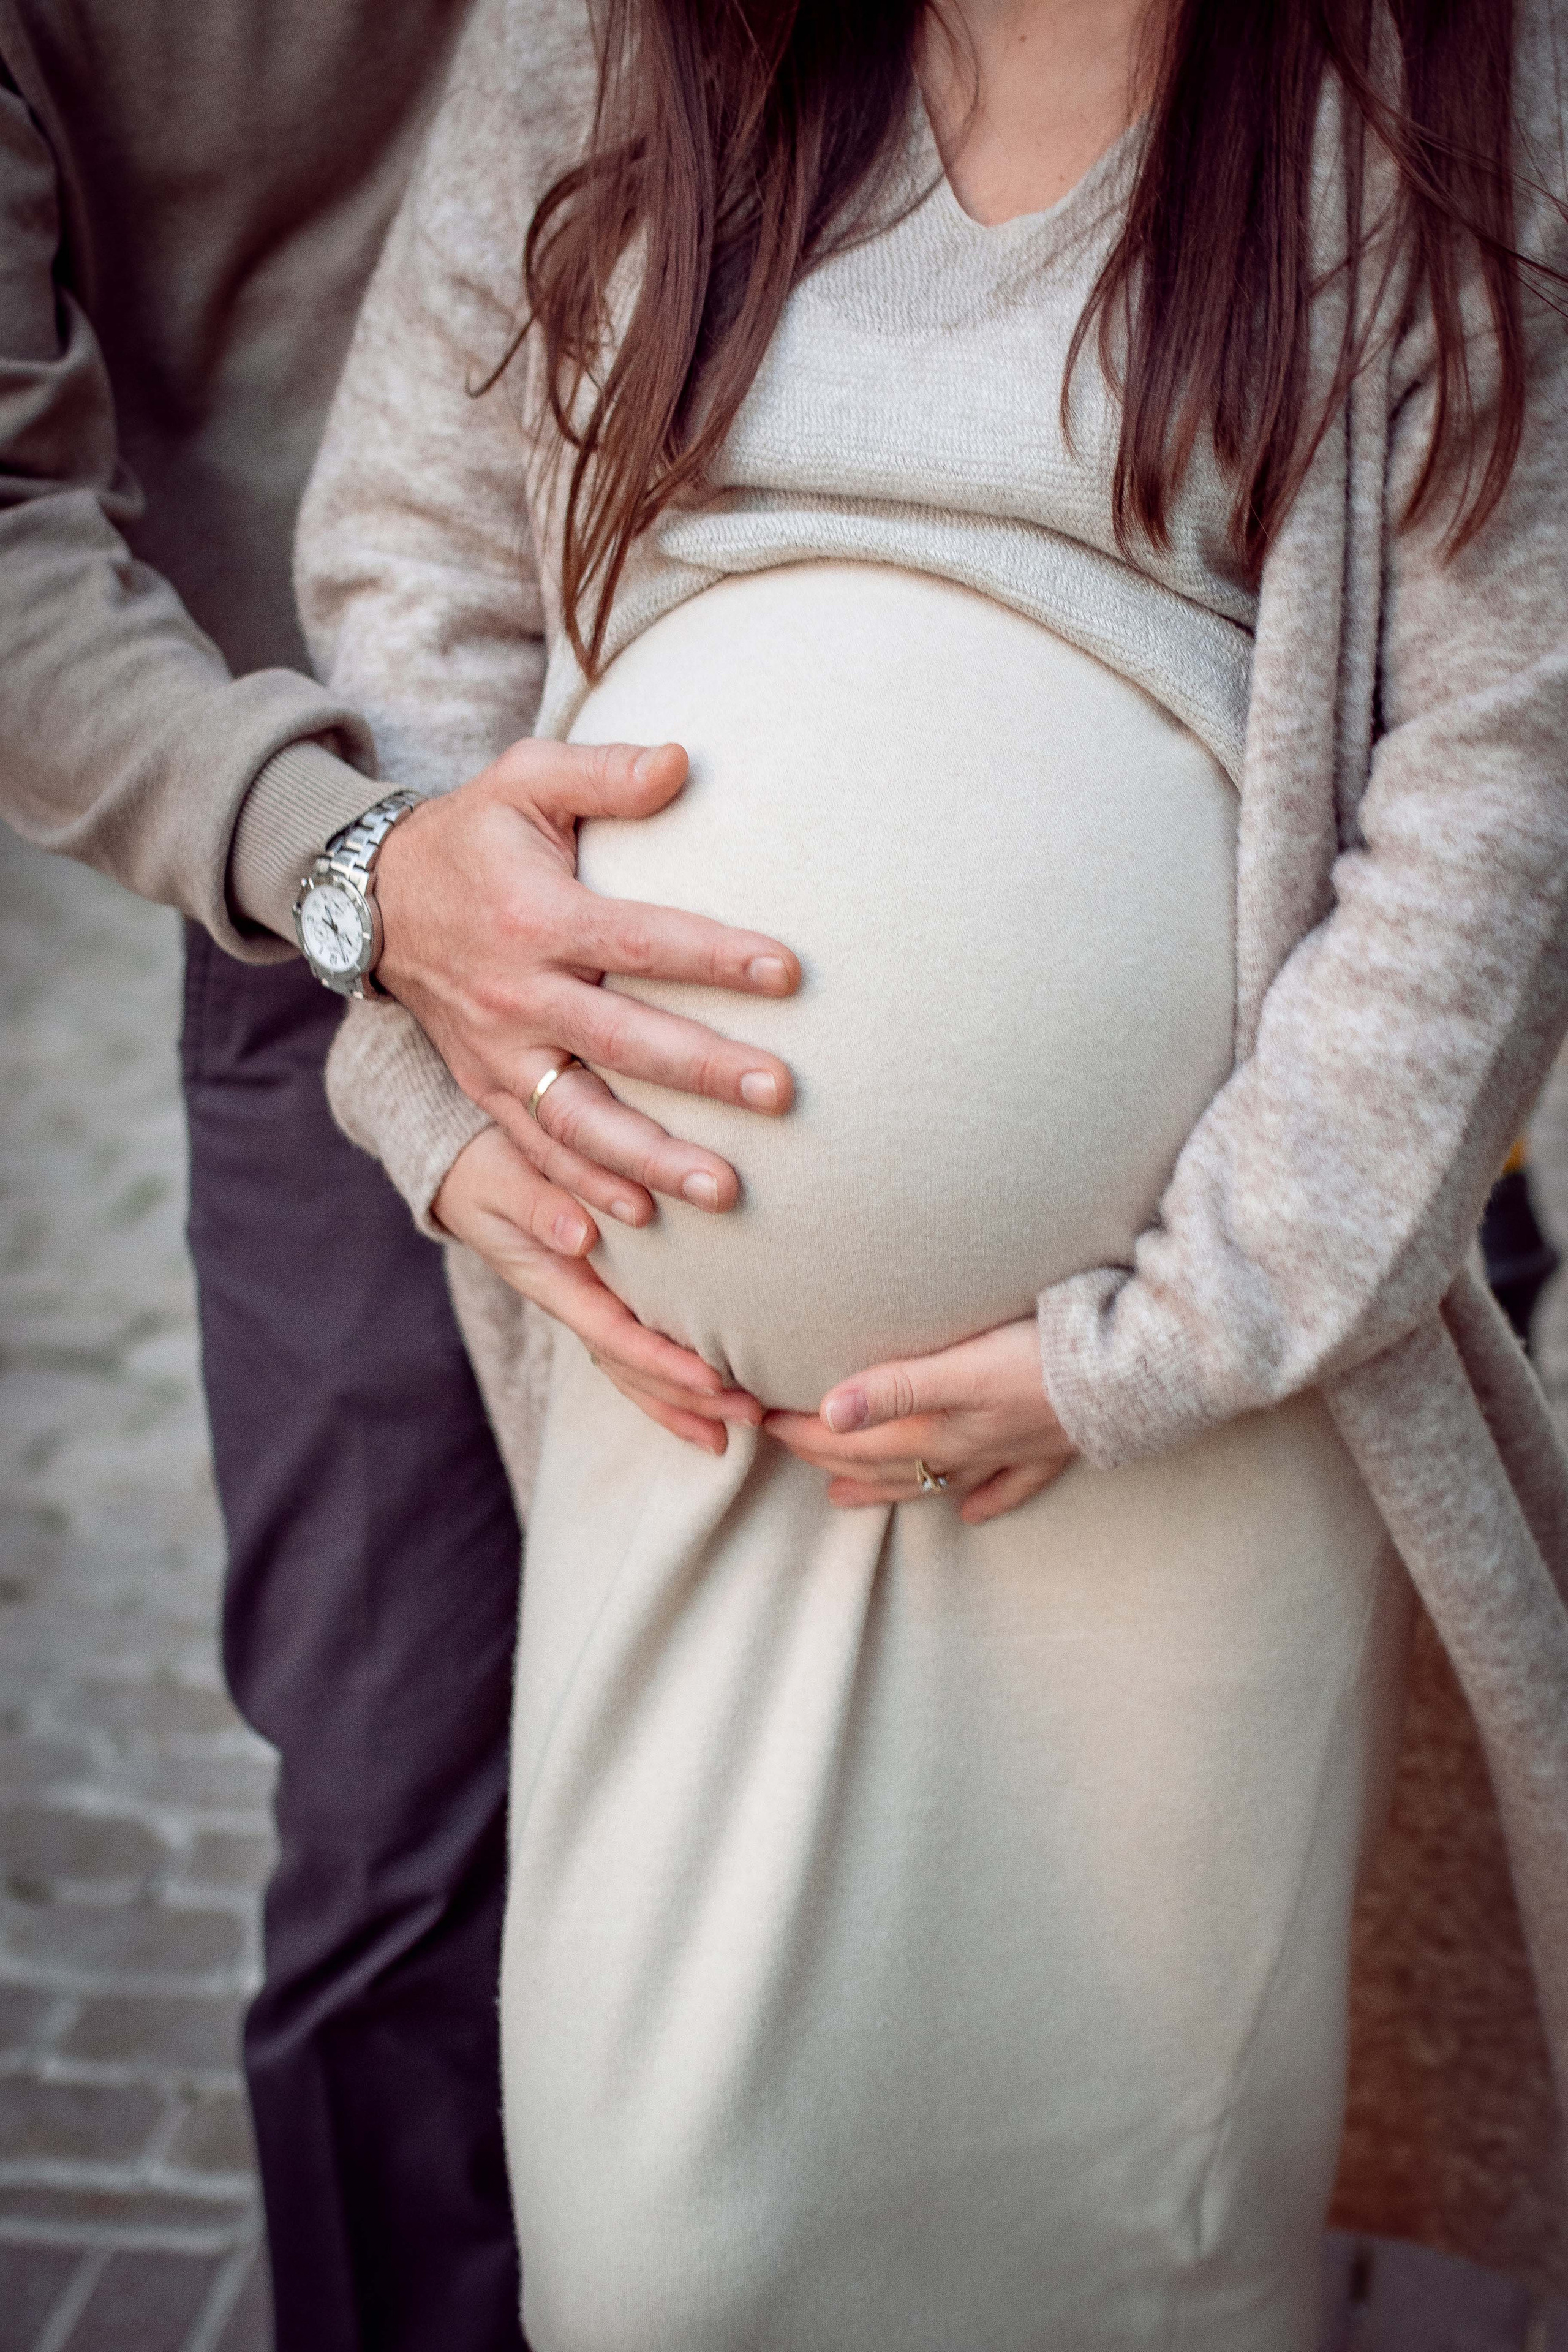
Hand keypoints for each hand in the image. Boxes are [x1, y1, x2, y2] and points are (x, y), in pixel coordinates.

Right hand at [375, 736, 800, 1229]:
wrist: (370, 896)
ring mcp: (495, 1052)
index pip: (637, 941)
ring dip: (650, 1161)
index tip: (788, 973)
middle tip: (779, 1093)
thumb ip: (603, 772)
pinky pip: (535, 1151)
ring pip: (577, 1120)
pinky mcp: (484, 1087)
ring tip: (725, 1190)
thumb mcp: (523, 779)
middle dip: (701, 1070)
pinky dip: (584, 1192)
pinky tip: (641, 1221)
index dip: (712, 956)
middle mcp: (514, 994)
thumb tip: (680, 762)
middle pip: (619, 1043)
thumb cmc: (472, 833)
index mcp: (535, 917)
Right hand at [434, 1128, 761, 1454]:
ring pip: (638, 1369)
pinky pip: (640, 1346)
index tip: (712, 1379)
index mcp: (556, 1283)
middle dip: (689, 1397)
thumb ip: (536, 1206)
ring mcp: (591, 1306)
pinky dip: (674, 1378)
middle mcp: (577, 1305)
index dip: (661, 1361)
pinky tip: (716, 1397)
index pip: (613, 1336)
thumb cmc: (486, 1170)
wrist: (466, 1172)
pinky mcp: (606, 1296)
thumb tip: (579, 1237)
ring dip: (688, 1402)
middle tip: (752, 1413)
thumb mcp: (501, 1181)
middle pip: (633, 1369)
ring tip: (746, 1421)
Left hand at [763, 1317, 1075, 1522]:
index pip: (852, 1440)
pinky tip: (969, 1514)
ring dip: (882, 1487)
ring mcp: (1006, 1455)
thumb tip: (829, 1413)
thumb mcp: (961, 1368)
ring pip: (928, 1480)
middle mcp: (964, 1451)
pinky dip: (982, 1502)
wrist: (1128, 1374)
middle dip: (828, 1457)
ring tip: (841, 1497)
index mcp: (936, 1431)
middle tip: (786, 1449)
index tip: (764, 1421)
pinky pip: (1004, 1487)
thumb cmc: (1040, 1360)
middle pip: (880, 1462)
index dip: (804, 1432)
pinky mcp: (1044, 1450)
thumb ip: (895, 1388)